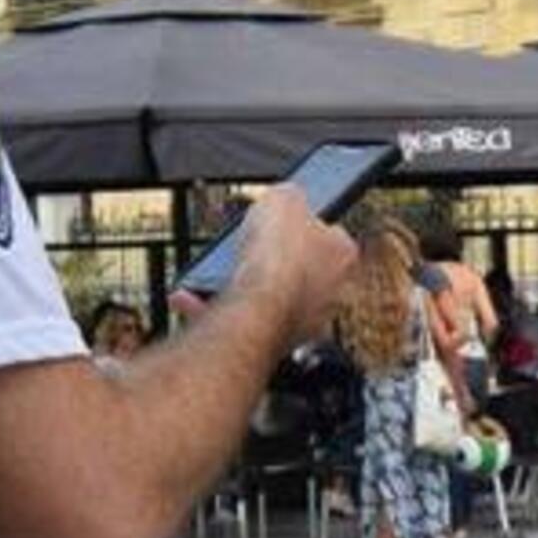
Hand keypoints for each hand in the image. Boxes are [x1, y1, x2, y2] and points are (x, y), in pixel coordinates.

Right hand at [228, 186, 357, 344]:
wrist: (258, 308)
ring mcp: (307, 320)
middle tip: (249, 243)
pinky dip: (216, 307)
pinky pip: (242, 319)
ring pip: (271, 296)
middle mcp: (332, 292)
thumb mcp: (285, 198)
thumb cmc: (279, 256)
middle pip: (301, 268)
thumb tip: (287, 197)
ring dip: (244, 283)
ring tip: (219, 270)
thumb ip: (290, 197)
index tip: (283, 220)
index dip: (303, 223)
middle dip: (273, 257)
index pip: (331, 234)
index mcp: (344, 255)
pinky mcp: (277, 340)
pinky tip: (193, 296)